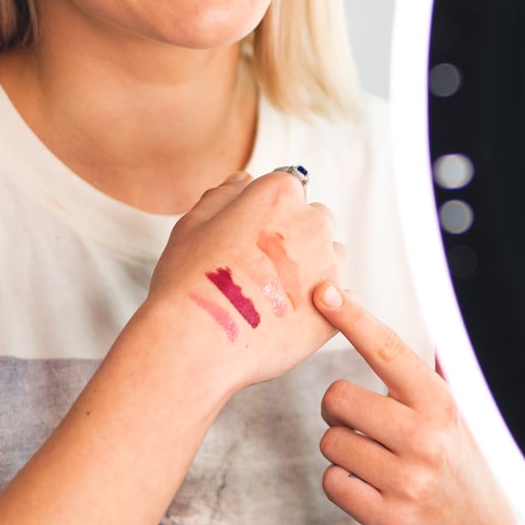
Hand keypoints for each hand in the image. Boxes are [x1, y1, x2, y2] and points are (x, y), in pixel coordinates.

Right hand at [142, 170, 341, 392]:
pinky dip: (318, 306)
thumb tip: (245, 180)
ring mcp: (329, 267)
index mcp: (281, 194)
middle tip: (258, 269)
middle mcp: (314, 224)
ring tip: (271, 297)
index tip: (247, 238)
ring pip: (331, 258)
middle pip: (316, 220)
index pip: (289, 188)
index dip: (266, 213)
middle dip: (295, 237)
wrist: (195, 344)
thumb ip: (224, 195)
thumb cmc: (187, 280)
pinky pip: (337, 300)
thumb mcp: (193, 224)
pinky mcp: (334, 311)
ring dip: (311, 269)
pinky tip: (286, 319)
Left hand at [313, 285, 517, 524]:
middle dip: (336, 410)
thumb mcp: (459, 417)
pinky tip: (370, 491)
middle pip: (338, 398)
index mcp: (440, 403)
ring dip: (341, 452)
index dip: (354, 318)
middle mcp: (426, 438)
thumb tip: (438, 326)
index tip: (326, 293)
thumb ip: (437, 375)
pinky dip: (342, 485)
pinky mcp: (388, 519)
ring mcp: (407, 481)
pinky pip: (333, 483)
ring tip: (374, 463)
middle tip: (358, 424)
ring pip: (331, 444)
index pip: (389, 350)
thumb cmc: (458, 468)